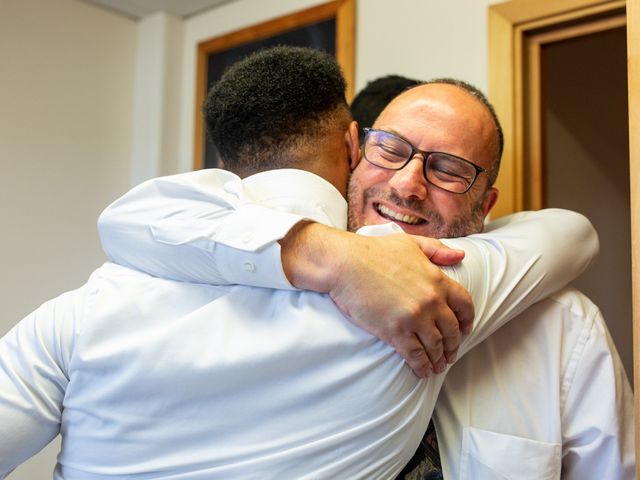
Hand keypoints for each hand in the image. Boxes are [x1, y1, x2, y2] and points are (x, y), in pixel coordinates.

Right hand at [280, 222, 473, 377]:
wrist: (346, 264)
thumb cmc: (374, 251)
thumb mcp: (410, 243)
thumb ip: (437, 250)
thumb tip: (460, 255)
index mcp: (437, 279)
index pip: (464, 304)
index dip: (467, 320)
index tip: (465, 329)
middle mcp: (431, 301)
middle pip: (452, 330)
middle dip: (453, 345)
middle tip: (450, 354)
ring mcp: (414, 318)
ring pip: (435, 346)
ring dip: (438, 360)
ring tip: (437, 367)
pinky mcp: (395, 332)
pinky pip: (416, 355)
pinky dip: (422, 366)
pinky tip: (422, 372)